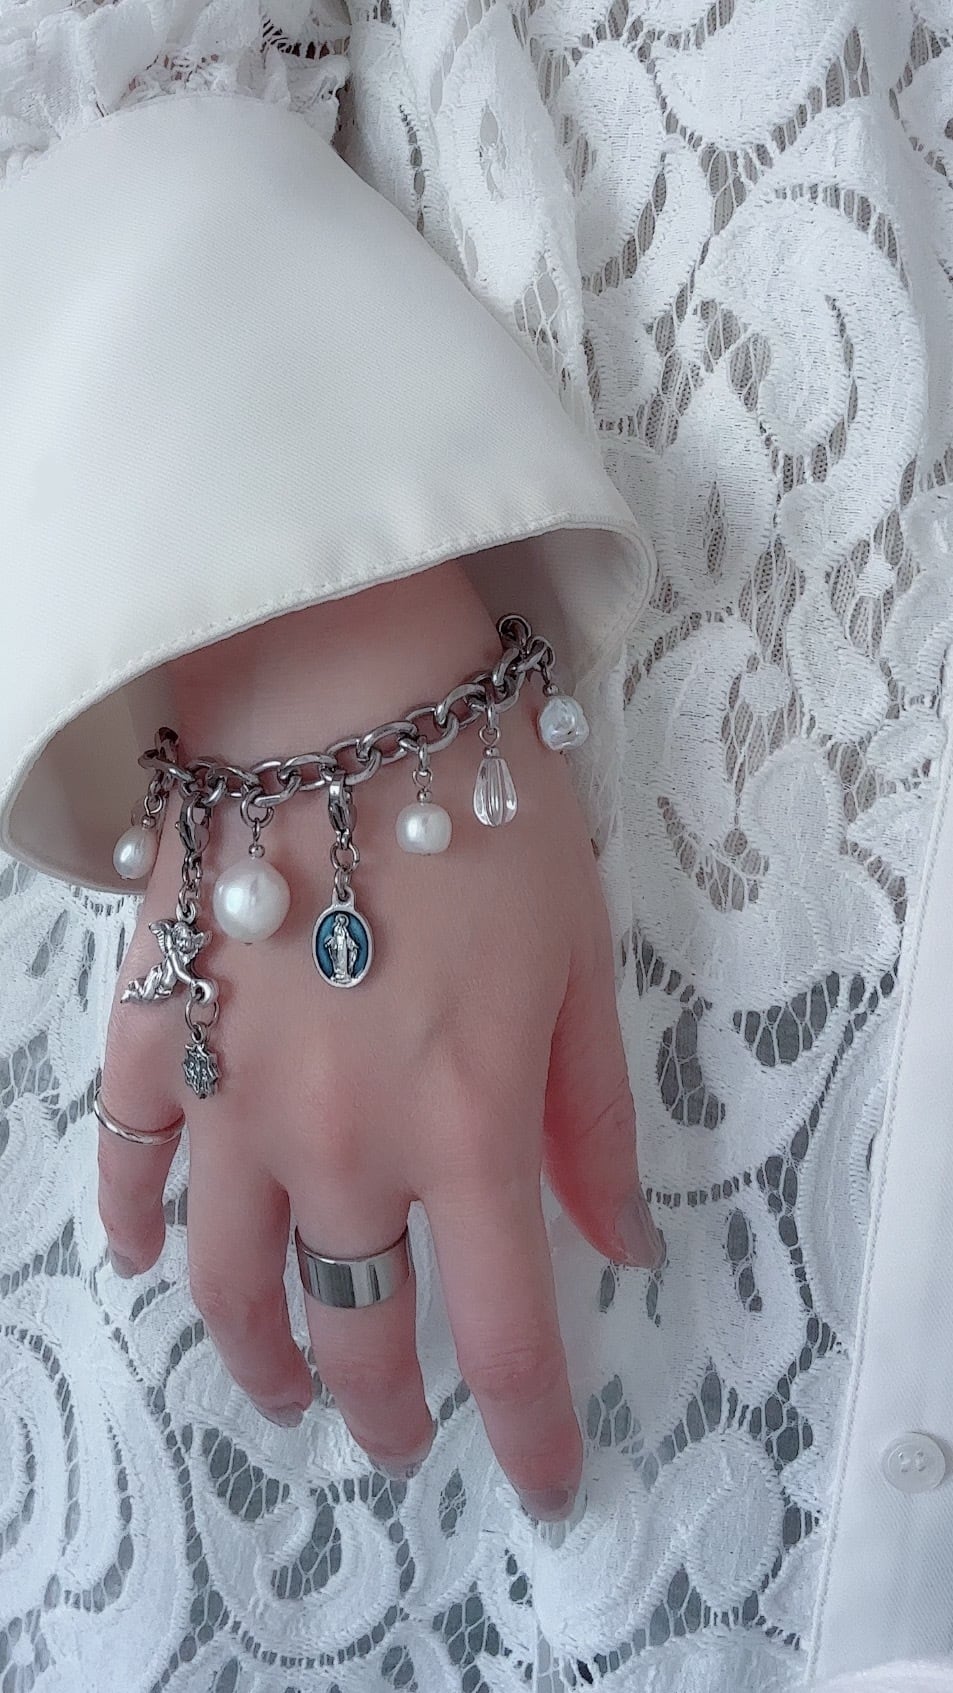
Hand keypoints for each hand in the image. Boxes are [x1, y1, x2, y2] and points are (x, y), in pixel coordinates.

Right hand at [98, 563, 661, 1518]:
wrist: (343, 695)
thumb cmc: (485, 815)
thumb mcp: (579, 966)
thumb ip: (595, 1120)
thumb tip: (620, 1240)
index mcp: (465, 1132)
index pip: (501, 1336)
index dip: (528, 1427)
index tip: (544, 1476)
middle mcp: (339, 1146)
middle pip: (354, 1330)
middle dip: (384, 1405)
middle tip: (396, 1428)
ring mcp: (228, 1100)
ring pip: (229, 1281)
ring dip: (256, 1352)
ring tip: (282, 1383)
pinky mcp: (153, 1037)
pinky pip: (121, 1160)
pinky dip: (130, 1221)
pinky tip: (145, 1251)